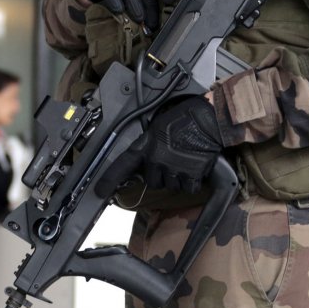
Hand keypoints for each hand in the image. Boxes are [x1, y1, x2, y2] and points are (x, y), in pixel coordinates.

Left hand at [96, 97, 222, 196]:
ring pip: (170, 186)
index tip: (100, 190)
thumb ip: (150, 143)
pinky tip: (195, 169)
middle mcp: (157, 159)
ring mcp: (173, 168)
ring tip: (185, 161)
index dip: (109, 179)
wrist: (208, 118)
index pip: (123, 164)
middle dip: (160, 176)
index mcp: (147, 145)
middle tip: (171, 162)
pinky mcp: (190, 174)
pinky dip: (192, 182)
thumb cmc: (186, 117)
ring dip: (177, 179)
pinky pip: (188, 188)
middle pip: (152, 181)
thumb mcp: (158, 126)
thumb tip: (147, 156)